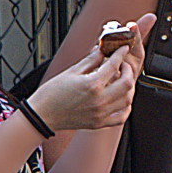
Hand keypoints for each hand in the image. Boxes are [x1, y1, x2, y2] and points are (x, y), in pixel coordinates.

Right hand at [28, 13, 155, 130]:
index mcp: (92, 85)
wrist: (42, 114)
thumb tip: (102, 50)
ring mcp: (101, 113)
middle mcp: (99, 100)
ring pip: (127, 99)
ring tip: (123, 80)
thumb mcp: (72, 72)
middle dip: (128, 70)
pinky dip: (125, 107)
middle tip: (124, 64)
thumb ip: (91, 61)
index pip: (114, 65)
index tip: (122, 48)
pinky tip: (122, 99)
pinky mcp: (99, 123)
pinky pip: (122, 117)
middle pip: (127, 83)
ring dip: (129, 87)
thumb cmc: (52, 94)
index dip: (120, 54)